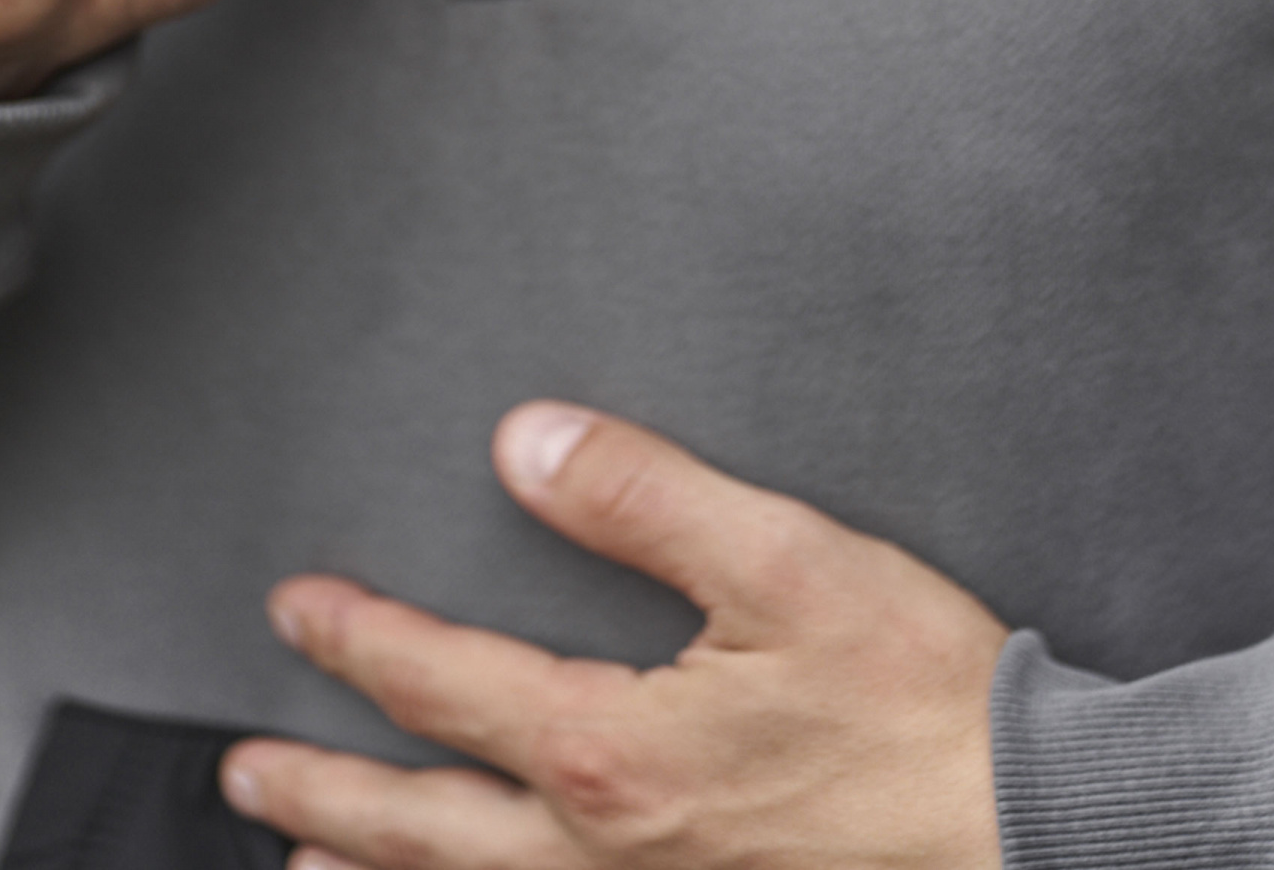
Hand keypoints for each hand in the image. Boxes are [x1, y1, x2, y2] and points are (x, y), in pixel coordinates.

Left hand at [222, 405, 1006, 869]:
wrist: (1030, 834)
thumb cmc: (920, 703)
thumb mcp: (783, 561)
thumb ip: (640, 494)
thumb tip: (523, 444)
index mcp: (613, 754)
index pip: (443, 687)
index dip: (357, 641)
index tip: (294, 607)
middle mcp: (608, 856)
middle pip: (423, 828)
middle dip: (323, 792)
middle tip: (243, 767)